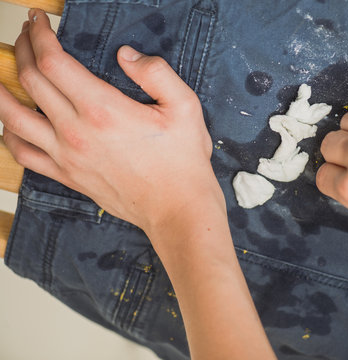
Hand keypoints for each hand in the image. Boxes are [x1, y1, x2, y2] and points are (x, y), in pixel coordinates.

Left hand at [0, 9, 217, 232]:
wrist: (177, 209)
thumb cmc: (182, 162)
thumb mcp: (185, 108)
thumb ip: (156, 73)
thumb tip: (127, 55)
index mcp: (103, 110)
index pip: (53, 62)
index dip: (41, 35)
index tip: (41, 22)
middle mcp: (76, 132)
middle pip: (31, 81)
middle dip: (24, 49)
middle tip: (29, 36)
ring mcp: (67, 156)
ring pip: (13, 117)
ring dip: (2, 90)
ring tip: (2, 74)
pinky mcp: (68, 176)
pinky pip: (23, 154)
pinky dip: (8, 134)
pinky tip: (9, 124)